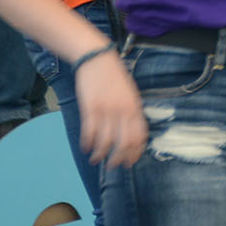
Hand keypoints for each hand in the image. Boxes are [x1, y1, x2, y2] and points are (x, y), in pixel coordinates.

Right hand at [77, 53, 148, 167]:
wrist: (97, 59)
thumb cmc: (114, 76)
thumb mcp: (130, 93)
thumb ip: (132, 112)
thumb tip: (130, 133)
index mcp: (135, 107)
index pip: (140, 136)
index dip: (135, 153)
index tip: (129, 162)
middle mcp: (123, 111)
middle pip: (124, 143)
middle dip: (118, 159)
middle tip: (112, 166)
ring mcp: (107, 110)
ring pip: (105, 141)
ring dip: (100, 154)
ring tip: (96, 159)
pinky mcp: (90, 108)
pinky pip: (90, 132)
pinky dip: (87, 143)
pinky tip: (86, 147)